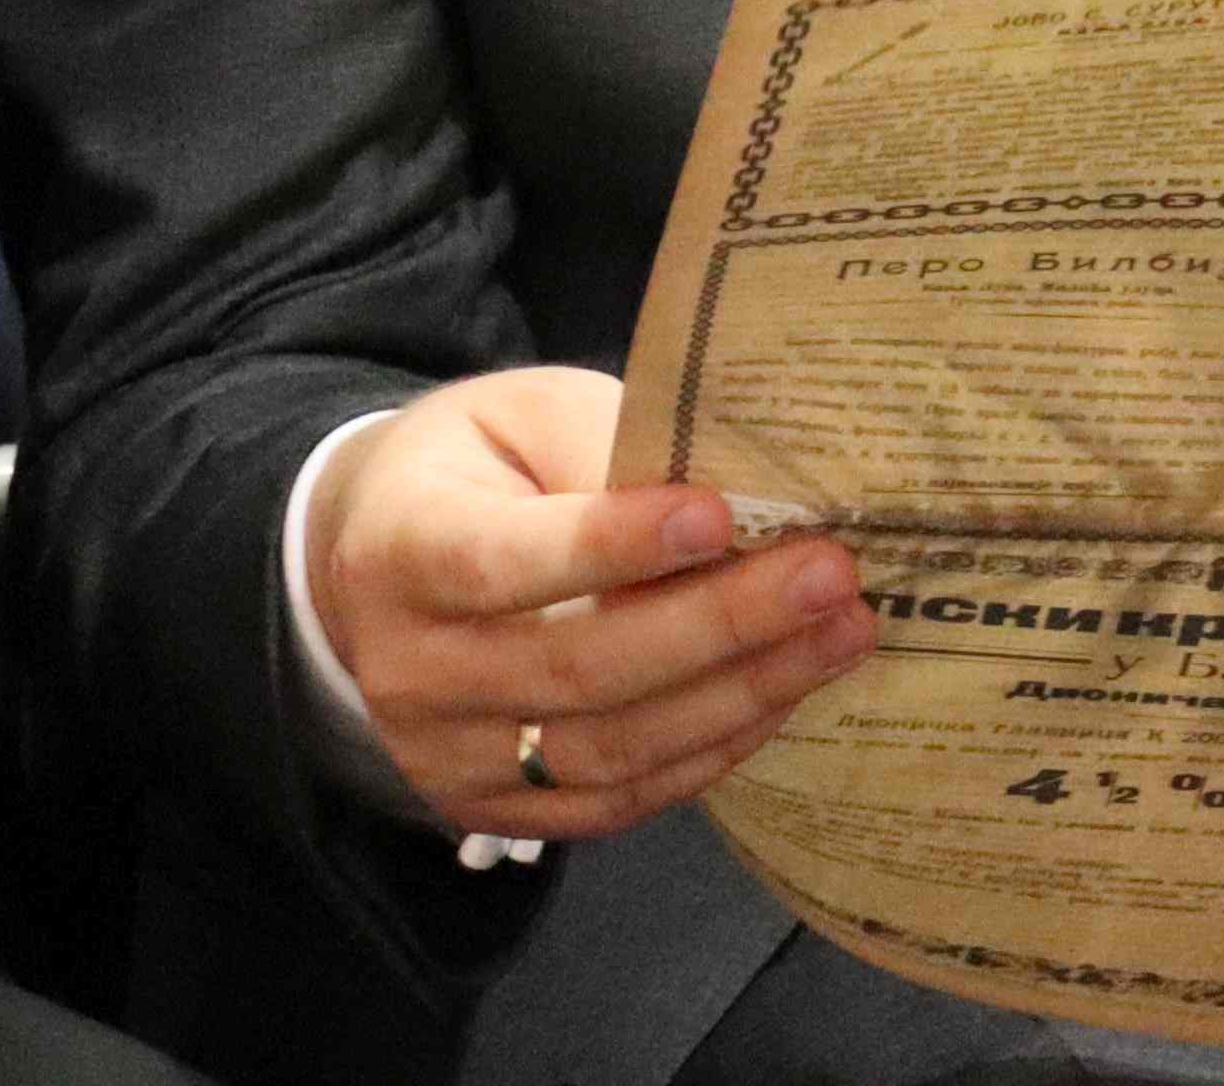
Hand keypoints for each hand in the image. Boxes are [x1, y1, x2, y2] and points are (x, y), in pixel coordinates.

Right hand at [302, 368, 876, 840]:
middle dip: (719, 624)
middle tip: (831, 575)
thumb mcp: (530, 416)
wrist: (382, 564)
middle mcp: (409, 670)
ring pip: (608, 748)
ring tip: (842, 634)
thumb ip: (614, 449)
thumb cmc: (484, 467)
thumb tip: (746, 494)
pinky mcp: (493, 808)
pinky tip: (786, 691)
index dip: (609, 545)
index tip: (718, 516)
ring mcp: (446, 755)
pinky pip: (617, 797)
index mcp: (401, 549)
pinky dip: (712, 749)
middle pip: (576, 666)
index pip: (501, 561)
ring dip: (741, 693)